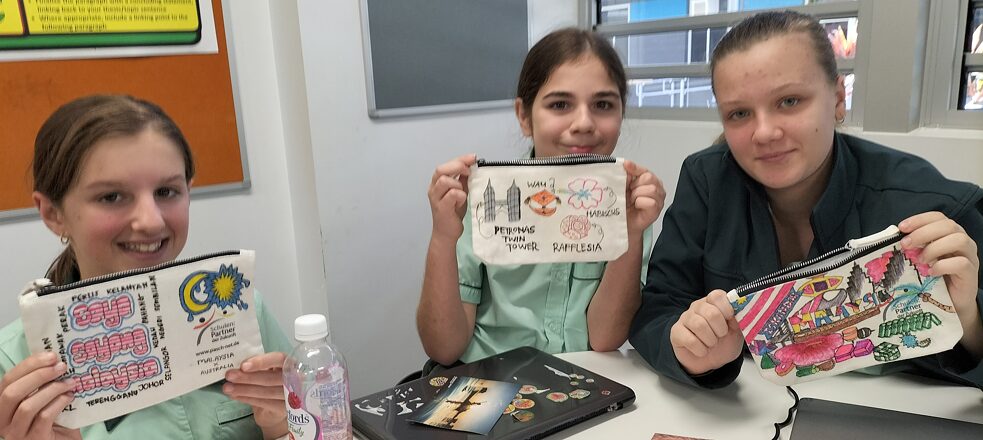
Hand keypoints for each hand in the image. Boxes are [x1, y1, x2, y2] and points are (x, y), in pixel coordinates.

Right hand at [0, 352, 79, 439]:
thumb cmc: (55, 420)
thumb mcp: (44, 399)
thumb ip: (42, 383)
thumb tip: (55, 358)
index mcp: (3, 406)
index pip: (7, 380)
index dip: (28, 365)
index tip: (51, 355)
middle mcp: (4, 421)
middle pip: (12, 392)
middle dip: (38, 375)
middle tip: (61, 366)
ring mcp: (17, 433)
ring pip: (27, 406)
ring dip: (52, 389)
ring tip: (71, 382)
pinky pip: (44, 417)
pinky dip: (58, 403)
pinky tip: (69, 397)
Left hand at [224, 352, 287, 436]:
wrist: (275, 406)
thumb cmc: (269, 381)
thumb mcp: (265, 369)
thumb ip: (256, 366)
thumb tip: (237, 366)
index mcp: (289, 362)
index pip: (278, 359)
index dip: (261, 362)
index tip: (243, 365)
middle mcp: (295, 378)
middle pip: (270, 378)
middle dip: (247, 377)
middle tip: (229, 376)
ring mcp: (292, 395)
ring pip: (266, 392)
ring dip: (244, 390)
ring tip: (227, 388)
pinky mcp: (284, 409)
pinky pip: (264, 403)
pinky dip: (247, 399)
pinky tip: (235, 396)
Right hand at [428, 154, 476, 244]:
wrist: (447, 232)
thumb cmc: (453, 212)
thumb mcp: (460, 192)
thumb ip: (463, 180)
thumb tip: (471, 166)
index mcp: (437, 183)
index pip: (446, 165)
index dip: (460, 159)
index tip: (473, 158)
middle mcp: (434, 189)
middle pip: (441, 170)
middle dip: (457, 166)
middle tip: (469, 171)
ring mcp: (436, 198)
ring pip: (444, 181)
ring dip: (457, 183)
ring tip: (463, 192)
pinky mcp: (441, 208)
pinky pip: (452, 195)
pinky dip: (460, 195)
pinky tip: (462, 200)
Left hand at [623, 160, 665, 234]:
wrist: (623, 223)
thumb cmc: (625, 206)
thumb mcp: (623, 187)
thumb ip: (626, 176)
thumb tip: (625, 165)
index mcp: (648, 180)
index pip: (644, 170)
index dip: (635, 167)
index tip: (625, 165)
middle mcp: (657, 188)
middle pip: (649, 177)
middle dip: (635, 185)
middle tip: (629, 193)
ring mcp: (658, 199)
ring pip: (651, 189)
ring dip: (637, 194)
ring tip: (632, 201)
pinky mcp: (657, 210)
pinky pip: (650, 201)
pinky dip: (640, 203)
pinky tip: (636, 206)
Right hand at [670, 290, 744, 374]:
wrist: (710, 362)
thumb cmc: (723, 343)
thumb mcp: (737, 333)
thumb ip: (740, 321)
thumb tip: (741, 313)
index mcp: (713, 303)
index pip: (717, 295)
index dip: (726, 308)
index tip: (730, 320)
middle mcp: (697, 307)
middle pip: (711, 312)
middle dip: (720, 329)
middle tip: (721, 336)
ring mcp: (685, 318)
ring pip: (699, 325)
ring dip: (710, 340)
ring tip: (711, 344)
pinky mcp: (676, 332)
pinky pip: (689, 339)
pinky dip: (700, 350)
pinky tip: (702, 351)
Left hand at [899, 212, 980, 350]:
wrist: (950, 303)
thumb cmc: (933, 278)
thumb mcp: (920, 259)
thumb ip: (913, 247)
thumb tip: (894, 240)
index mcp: (948, 233)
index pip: (938, 217)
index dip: (919, 219)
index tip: (901, 227)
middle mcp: (961, 241)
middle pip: (948, 225)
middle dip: (923, 232)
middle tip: (906, 245)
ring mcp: (969, 256)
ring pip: (959, 240)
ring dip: (934, 248)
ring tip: (920, 260)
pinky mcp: (971, 273)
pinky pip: (961, 263)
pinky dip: (943, 265)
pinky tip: (930, 272)